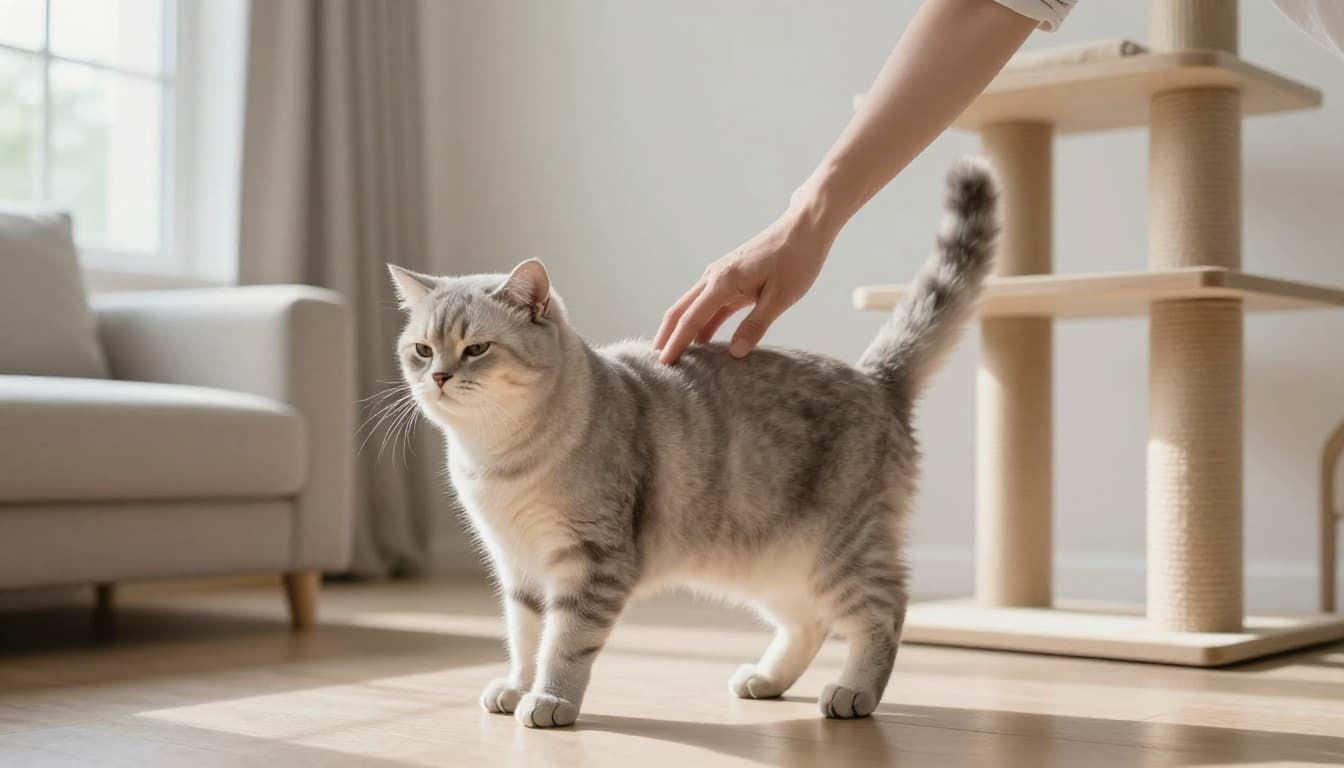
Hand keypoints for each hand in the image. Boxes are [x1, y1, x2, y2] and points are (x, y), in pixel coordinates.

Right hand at [655, 197, 832, 363]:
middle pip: (680, 309)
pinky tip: (701, 342)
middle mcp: (715, 277)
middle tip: (657, 363)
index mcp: (724, 280)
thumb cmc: (796, 259)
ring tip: (674, 355)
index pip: (692, 317)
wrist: (804, 228)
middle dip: (667, 335)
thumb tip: (734, 353)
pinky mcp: (731, 279)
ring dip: (681, 329)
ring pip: (692, 306)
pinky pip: (709, 305)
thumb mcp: (780, 297)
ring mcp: (721, 277)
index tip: (665, 363)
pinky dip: (701, 323)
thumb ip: (755, 325)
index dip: (676, 341)